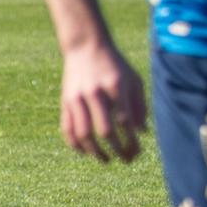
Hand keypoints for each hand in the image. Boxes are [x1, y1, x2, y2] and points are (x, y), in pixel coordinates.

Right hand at [59, 42, 146, 162]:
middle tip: (126, 160)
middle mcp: (95, 93)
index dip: (131, 141)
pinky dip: (75, 145)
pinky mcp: (65, 102)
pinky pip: (67, 130)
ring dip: (95, 152)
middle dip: (116, 150)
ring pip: (83, 134)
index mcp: (115, 86)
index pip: (125, 121)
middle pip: (104, 131)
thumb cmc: (115, 64)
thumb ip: (139, 105)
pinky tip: (86, 152)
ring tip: (106, 160)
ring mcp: (76, 98)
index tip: (138, 152)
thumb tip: (141, 133)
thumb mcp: (133, 79)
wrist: (86, 46)